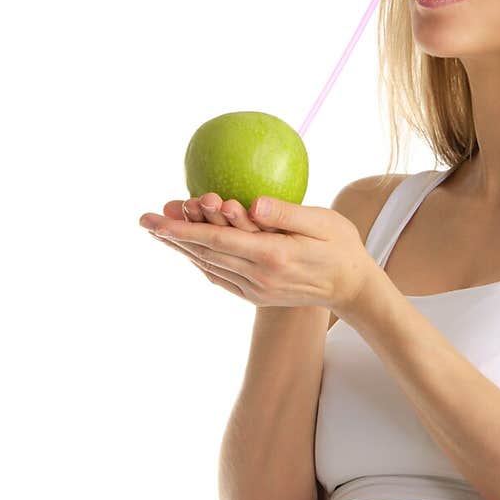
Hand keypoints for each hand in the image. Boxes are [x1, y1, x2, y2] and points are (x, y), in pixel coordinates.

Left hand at [139, 191, 375, 313]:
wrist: (354, 288)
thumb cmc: (341, 245)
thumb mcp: (322, 221)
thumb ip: (285, 213)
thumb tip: (252, 204)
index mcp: (273, 256)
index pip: (217, 240)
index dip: (183, 231)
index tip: (157, 220)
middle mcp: (259, 277)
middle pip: (205, 254)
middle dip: (172, 237)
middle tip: (144, 219)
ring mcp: (256, 290)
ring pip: (209, 266)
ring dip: (183, 249)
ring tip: (158, 231)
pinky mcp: (257, 296)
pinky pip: (221, 277)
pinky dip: (201, 262)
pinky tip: (189, 251)